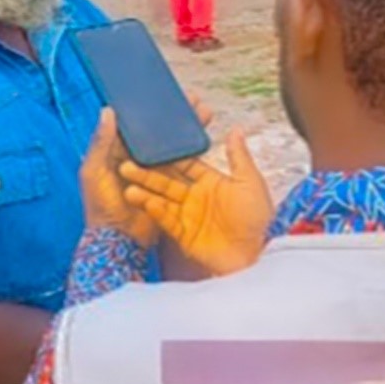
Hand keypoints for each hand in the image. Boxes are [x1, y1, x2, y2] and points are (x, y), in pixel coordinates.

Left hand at [80, 96, 214, 247]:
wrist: (118, 241)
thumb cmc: (100, 206)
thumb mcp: (93, 172)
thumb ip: (100, 143)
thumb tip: (108, 110)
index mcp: (116, 151)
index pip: (136, 124)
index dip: (150, 108)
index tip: (167, 93)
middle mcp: (137, 158)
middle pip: (159, 132)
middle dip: (176, 116)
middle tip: (193, 99)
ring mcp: (154, 172)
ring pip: (173, 145)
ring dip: (188, 129)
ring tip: (205, 113)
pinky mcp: (168, 185)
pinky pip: (182, 165)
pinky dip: (193, 152)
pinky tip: (204, 140)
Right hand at [120, 128, 273, 276]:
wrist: (256, 254)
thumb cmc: (258, 218)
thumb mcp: (250, 182)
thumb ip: (238, 156)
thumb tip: (236, 129)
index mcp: (212, 181)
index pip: (185, 164)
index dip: (168, 156)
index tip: (149, 145)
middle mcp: (196, 197)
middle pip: (167, 181)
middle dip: (147, 174)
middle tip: (127, 164)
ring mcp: (188, 216)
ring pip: (162, 200)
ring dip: (145, 192)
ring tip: (128, 184)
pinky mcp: (184, 235)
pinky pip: (166, 220)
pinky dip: (154, 210)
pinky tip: (143, 201)